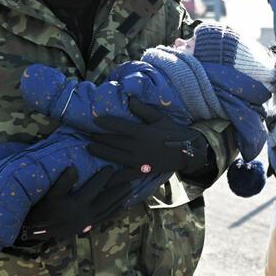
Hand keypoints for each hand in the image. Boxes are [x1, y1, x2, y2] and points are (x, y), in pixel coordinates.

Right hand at [18, 165, 142, 244]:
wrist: (36, 230)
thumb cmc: (42, 209)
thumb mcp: (50, 194)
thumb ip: (63, 182)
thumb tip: (74, 168)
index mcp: (76, 204)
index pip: (94, 188)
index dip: (103, 177)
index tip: (111, 167)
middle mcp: (85, 213)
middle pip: (106, 199)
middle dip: (118, 188)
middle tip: (131, 179)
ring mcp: (87, 221)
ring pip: (108, 209)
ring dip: (119, 199)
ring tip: (130, 189)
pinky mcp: (86, 226)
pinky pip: (104, 218)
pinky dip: (114, 211)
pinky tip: (120, 206)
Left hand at [86, 98, 208, 175]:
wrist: (187, 151)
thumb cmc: (173, 131)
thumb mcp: (160, 118)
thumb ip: (144, 110)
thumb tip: (129, 99)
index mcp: (142, 132)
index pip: (119, 126)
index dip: (105, 123)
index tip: (94, 120)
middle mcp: (138, 147)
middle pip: (113, 142)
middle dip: (99, 138)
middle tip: (87, 134)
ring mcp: (139, 161)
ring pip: (115, 156)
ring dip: (101, 152)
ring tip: (89, 148)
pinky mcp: (142, 171)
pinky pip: (125, 175)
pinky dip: (113, 177)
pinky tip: (103, 176)